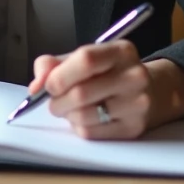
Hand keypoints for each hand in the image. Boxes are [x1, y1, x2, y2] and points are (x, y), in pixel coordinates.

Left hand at [30, 41, 152, 139]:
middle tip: (53, 101)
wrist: (148, 92)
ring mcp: (137, 103)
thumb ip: (53, 65)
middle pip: (81, 92)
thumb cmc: (107, 73)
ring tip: (70, 108)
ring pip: (84, 116)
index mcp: (121, 51)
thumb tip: (35, 87)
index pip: (86, 60)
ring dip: (67, 115)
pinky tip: (85, 118)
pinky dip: (78, 127)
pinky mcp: (133, 128)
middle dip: (57, 100)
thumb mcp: (84, 58)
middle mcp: (134, 76)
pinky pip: (91, 132)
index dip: (60, 75)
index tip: (47, 85)